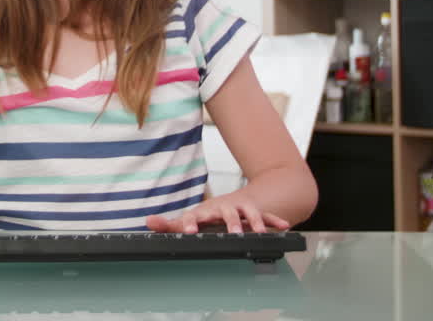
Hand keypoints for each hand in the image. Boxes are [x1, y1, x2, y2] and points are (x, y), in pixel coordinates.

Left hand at [145, 193, 290, 233]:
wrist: (237, 200)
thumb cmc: (210, 214)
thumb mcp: (192, 218)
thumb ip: (171, 224)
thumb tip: (148, 222)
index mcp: (206, 211)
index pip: (196, 215)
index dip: (191, 222)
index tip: (188, 231)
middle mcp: (224, 208)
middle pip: (227, 212)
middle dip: (230, 222)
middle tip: (233, 233)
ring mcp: (242, 209)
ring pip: (249, 213)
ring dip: (255, 221)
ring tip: (258, 232)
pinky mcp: (257, 213)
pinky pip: (268, 216)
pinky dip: (275, 220)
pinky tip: (284, 226)